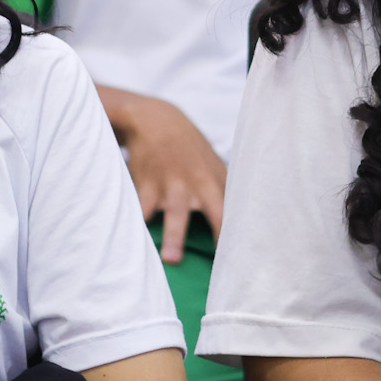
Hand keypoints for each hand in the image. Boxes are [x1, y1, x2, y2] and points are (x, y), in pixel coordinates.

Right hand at [101, 88, 223, 262]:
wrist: (155, 119)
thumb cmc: (189, 150)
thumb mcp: (212, 164)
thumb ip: (224, 189)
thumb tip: (239, 219)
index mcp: (216, 180)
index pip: (234, 209)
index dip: (239, 232)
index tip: (244, 257)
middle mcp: (198, 183)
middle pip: (214, 209)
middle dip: (221, 232)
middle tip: (224, 261)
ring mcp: (172, 183)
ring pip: (174, 212)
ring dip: (173, 236)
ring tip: (170, 260)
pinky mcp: (147, 184)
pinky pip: (142, 207)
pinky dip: (139, 224)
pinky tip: (136, 242)